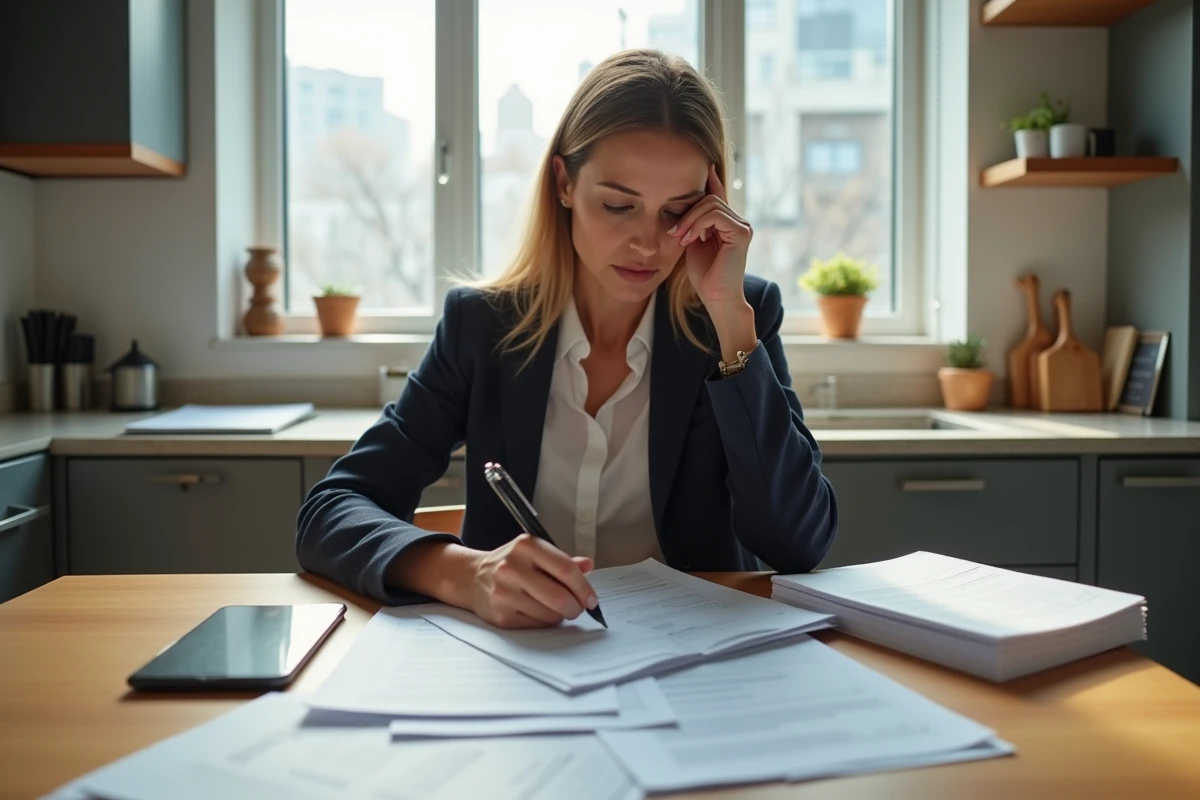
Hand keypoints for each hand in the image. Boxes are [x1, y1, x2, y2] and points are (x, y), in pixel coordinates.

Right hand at [468, 534, 598, 628]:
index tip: (591, 600)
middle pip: (559, 596)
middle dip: (575, 607)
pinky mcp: (500, 614)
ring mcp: (504, 592)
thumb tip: (588, 565)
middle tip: (578, 609)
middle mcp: (512, 567)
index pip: (565, 569)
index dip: (584, 587)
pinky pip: (536, 625)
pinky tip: (539, 613)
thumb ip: (563, 560)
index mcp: (526, 546)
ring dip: (560, 616)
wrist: (472, 577)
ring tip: (556, 609)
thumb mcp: (535, 553)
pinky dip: (545, 622)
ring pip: (549, 614)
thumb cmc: (511, 564)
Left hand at [670, 163, 752, 315]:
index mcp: (728, 223)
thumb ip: (692, 223)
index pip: (717, 196)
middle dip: (687, 212)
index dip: (709, 181)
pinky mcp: (741, 233)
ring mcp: (743, 226)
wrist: (716, 297)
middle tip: (674, 233)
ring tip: (680, 237)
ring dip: (689, 220)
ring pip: (711, 205)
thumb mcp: (693, 242)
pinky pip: (715, 215)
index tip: (701, 167)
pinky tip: (690, 239)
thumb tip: (682, 202)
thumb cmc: (704, 275)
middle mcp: (739, 222)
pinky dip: (697, 225)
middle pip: (710, 199)